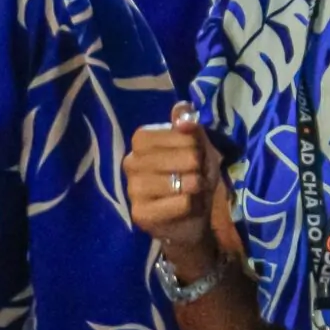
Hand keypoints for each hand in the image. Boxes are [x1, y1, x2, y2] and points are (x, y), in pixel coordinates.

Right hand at [124, 103, 219, 256]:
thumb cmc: (193, 176)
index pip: (174, 132)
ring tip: (193, 190)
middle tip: (197, 174)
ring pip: (179, 181)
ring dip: (196, 185)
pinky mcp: (140, 214)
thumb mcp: (198, 147)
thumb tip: (182, 111)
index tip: (196, 153)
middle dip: (198, 166)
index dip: (193, 143)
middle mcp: (130, 162)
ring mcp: (132, 189)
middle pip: (180, 157)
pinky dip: (192, 204)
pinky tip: (187, 206)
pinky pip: (180, 203)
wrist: (191, 217)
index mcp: (141, 141)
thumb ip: (190, 125)